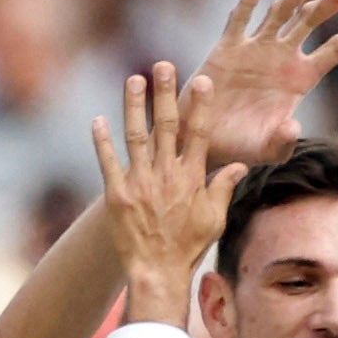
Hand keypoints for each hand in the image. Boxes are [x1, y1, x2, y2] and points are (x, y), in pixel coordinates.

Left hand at [90, 68, 239, 327]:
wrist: (158, 271)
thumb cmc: (189, 247)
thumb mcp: (214, 219)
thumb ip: (223, 188)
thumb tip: (239, 166)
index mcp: (191, 180)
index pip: (198, 135)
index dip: (199, 107)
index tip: (201, 81)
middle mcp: (166, 176)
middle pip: (166, 127)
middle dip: (165, 94)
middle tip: (164, 66)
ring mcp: (140, 183)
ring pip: (136, 136)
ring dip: (134, 106)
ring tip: (133, 79)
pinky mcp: (117, 194)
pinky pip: (108, 162)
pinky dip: (102, 141)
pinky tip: (98, 120)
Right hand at [192, 0, 337, 168]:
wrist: (207, 137)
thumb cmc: (243, 145)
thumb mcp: (267, 149)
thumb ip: (282, 142)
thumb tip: (293, 127)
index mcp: (302, 78)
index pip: (336, 51)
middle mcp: (283, 57)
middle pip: (309, 24)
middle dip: (326, 6)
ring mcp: (257, 48)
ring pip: (279, 14)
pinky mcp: (228, 47)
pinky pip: (240, 19)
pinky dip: (249, 0)